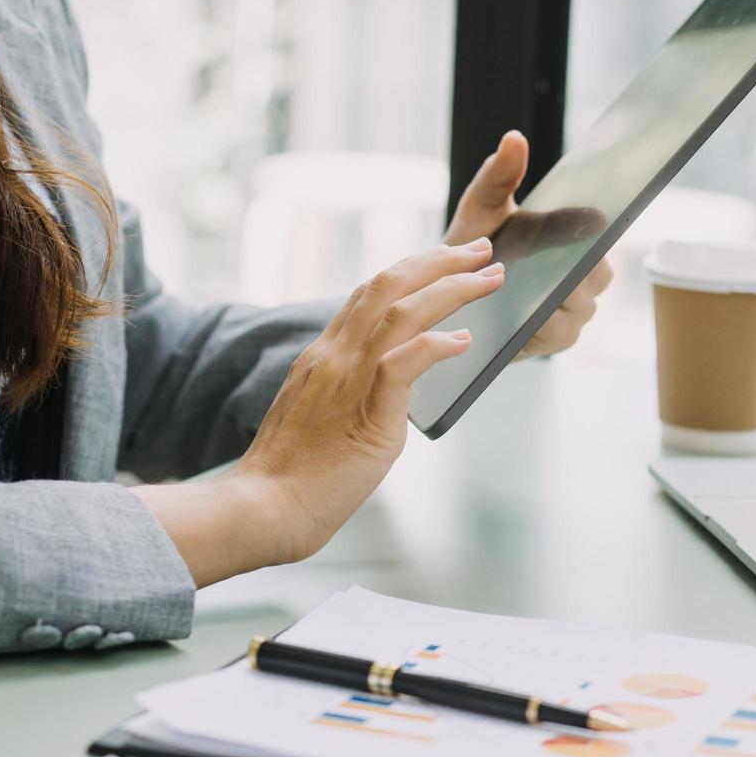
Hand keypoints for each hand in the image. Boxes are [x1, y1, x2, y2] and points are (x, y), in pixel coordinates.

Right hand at [135, 239, 504, 584]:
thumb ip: (349, 390)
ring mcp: (346, 378)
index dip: (412, 269)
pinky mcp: (365, 411)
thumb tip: (387, 388)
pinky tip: (464, 341)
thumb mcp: (319, 414)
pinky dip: (437, 345)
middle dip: (440, 260)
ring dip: (452, 289)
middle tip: (480, 249)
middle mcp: (334, 354)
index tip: (445, 259)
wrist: (266, 507)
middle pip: (389, 284)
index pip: (370, 293)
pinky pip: (403, 362)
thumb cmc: (294, 475)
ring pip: (402, 311)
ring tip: (490, 278)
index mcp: (323, 354)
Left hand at [444, 130, 613, 358]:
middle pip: (598, 272)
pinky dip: (543, 322)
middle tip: (551, 254)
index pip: (604, 230)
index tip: (595, 216)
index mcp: (577, 241)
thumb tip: (513, 138)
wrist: (450, 291)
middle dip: (577, 264)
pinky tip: (523, 313)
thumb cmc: (475, 243)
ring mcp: (574, 311)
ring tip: (531, 284)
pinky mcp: (554, 340)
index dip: (602, 224)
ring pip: (582, 303)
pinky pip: (559, 331)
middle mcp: (584, 278)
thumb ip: (498, 175)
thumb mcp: (483, 205)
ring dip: (557, 294)